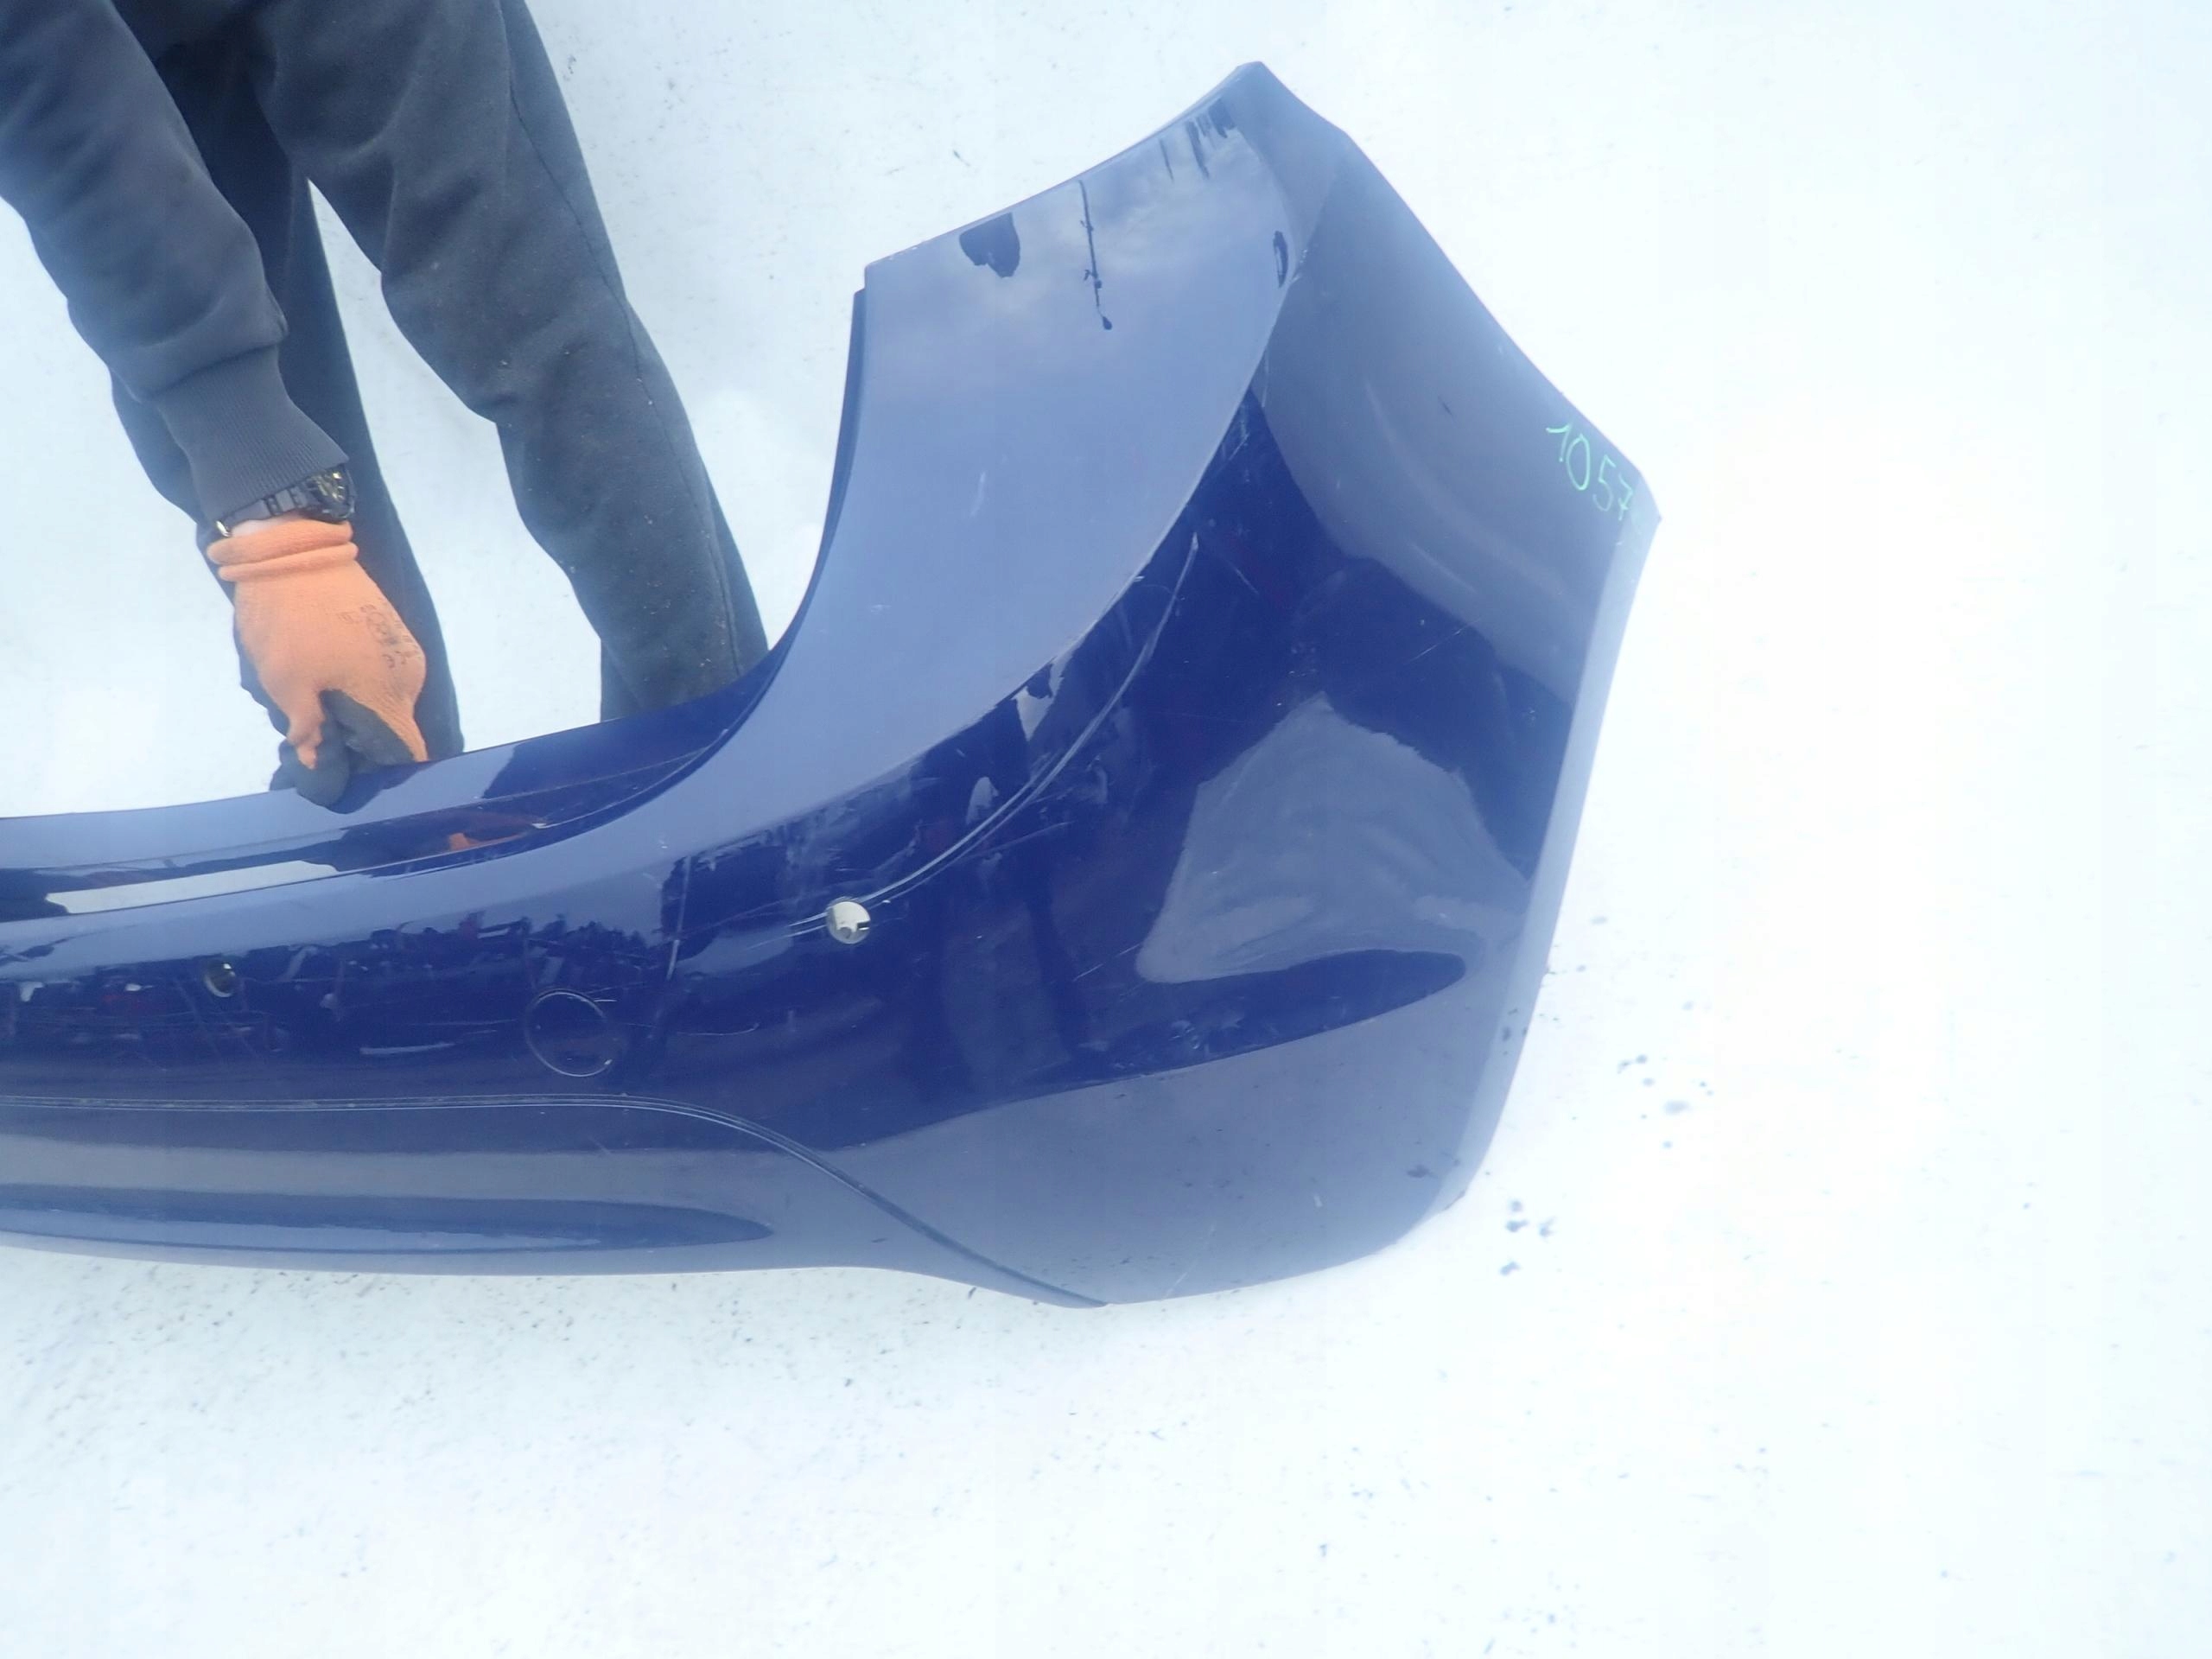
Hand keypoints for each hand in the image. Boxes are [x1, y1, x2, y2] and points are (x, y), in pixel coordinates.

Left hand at [207, 516, 428, 805]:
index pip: (404, 756)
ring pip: (382, 702)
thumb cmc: (288, 622)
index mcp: (390, 694)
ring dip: (349, 711)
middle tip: (309, 738)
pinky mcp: (389, 630)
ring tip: (307, 701)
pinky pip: (376, 675)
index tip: (345, 778)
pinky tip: (317, 675)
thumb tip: (318, 768)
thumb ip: (309, 733)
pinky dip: (351, 686)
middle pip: (391, 730)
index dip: (378, 776)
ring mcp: (402, 650)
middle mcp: (409, 677)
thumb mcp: (285, 685)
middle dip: (355, 742)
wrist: (292, 546)